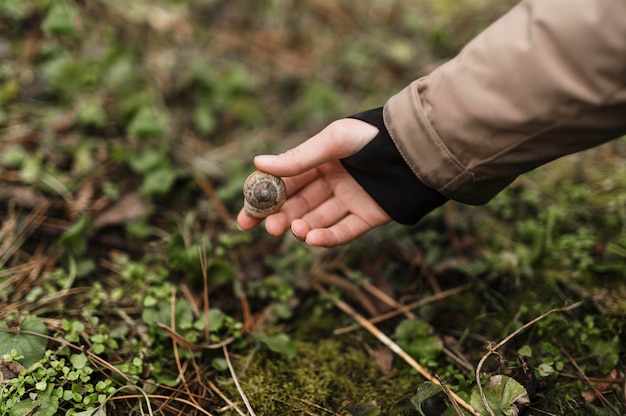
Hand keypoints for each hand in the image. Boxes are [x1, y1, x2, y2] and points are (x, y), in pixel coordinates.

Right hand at [236, 118, 390, 246]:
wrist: (416, 149)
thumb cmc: (373, 136)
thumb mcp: (333, 141)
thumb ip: (298, 157)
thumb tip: (258, 163)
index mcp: (321, 159)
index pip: (285, 182)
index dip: (264, 199)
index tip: (245, 216)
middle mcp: (333, 181)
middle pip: (299, 204)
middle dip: (281, 218)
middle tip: (269, 228)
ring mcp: (350, 200)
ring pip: (319, 219)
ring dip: (302, 227)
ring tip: (294, 230)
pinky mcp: (368, 216)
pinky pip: (344, 231)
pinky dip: (327, 238)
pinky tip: (312, 239)